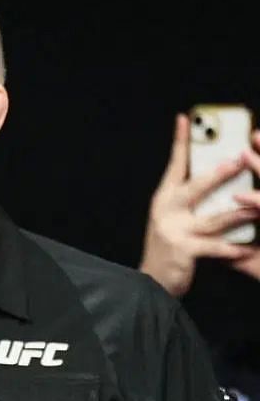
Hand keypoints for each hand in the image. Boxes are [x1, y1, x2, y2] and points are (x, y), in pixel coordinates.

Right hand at [139, 114, 259, 295]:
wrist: (151, 282)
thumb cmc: (170, 248)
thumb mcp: (175, 218)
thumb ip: (194, 200)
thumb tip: (222, 175)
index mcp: (165, 198)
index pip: (175, 164)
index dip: (180, 141)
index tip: (185, 118)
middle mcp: (166, 210)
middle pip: (196, 187)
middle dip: (219, 174)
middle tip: (239, 161)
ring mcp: (172, 230)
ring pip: (213, 218)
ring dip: (239, 212)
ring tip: (257, 206)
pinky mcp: (182, 250)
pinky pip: (213, 247)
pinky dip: (231, 248)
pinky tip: (244, 248)